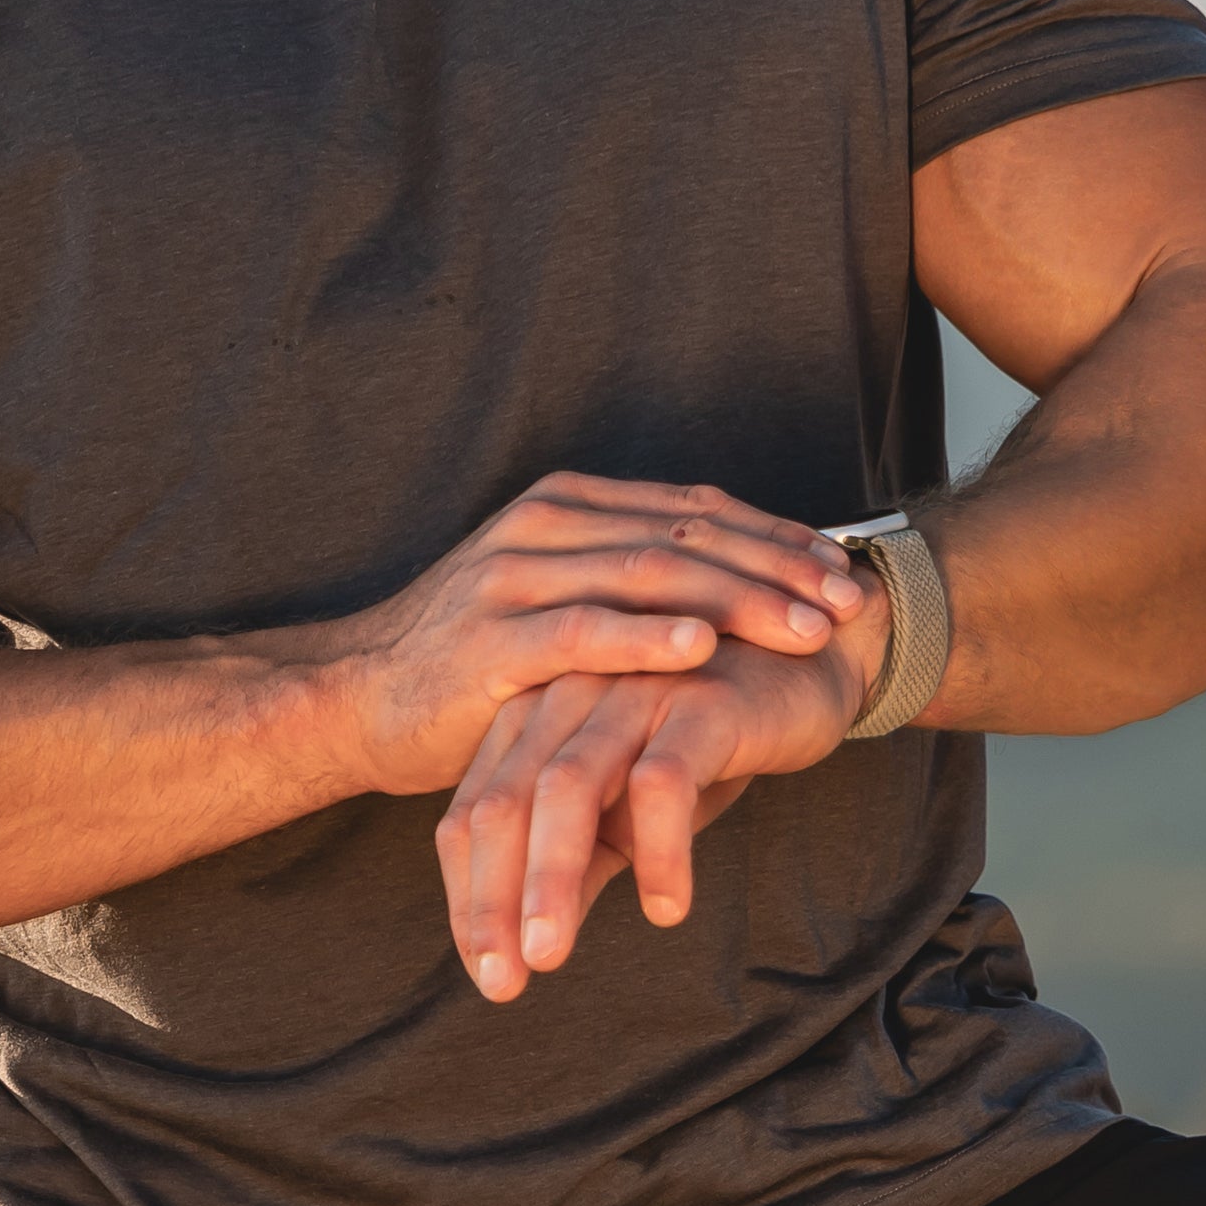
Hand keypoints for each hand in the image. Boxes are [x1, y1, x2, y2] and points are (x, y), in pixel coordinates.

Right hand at [324, 475, 866, 801]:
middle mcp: (545, 528)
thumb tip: (729, 588)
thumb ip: (625, 583)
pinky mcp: (490, 640)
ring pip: (648, 575)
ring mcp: (514, 579)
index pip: (695, 510)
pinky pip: (582, 632)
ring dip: (738, 601)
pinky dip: (647, 635)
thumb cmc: (471, 662)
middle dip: (778, 569)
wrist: (357, 697)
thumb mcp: (555, 602)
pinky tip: (703, 646)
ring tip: (805, 629)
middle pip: (687, 536)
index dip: (776, 537)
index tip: (842, 569)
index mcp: (568, 507)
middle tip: (849, 602)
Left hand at [436, 602, 883, 1001]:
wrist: (812, 659)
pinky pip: (664, 780)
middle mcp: (568, 698)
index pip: (473, 814)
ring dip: (550, 878)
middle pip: (503, 803)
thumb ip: (580, 860)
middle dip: (492, 900)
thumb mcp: (631, 807)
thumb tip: (530, 944)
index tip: (487, 974)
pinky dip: (659, 849)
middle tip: (500, 984)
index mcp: (535, 720)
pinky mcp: (700, 701)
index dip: (469, 898)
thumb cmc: (708, 736)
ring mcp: (630, 692)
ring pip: (568, 788)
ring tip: (549, 956)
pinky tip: (667, 909)